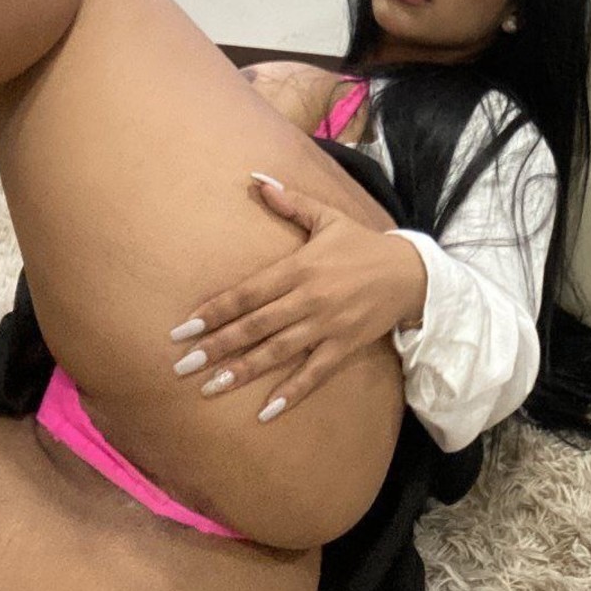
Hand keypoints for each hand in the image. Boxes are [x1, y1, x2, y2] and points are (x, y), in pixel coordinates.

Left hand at [167, 175, 426, 423]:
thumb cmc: (361, 244)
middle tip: (181, 365)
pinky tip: (265, 411)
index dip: (215, 310)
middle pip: (256, 325)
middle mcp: (309, 298)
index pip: (248, 292)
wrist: (409, 271)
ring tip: (210, 388)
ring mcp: (328, 324)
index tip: (183, 328)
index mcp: (300, 267)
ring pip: (278, 351)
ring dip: (243, 370)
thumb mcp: (327, 217)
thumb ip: (290, 202)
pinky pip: (315, 373)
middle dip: (217, 345)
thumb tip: (257, 179)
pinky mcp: (345, 346)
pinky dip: (291, 392)